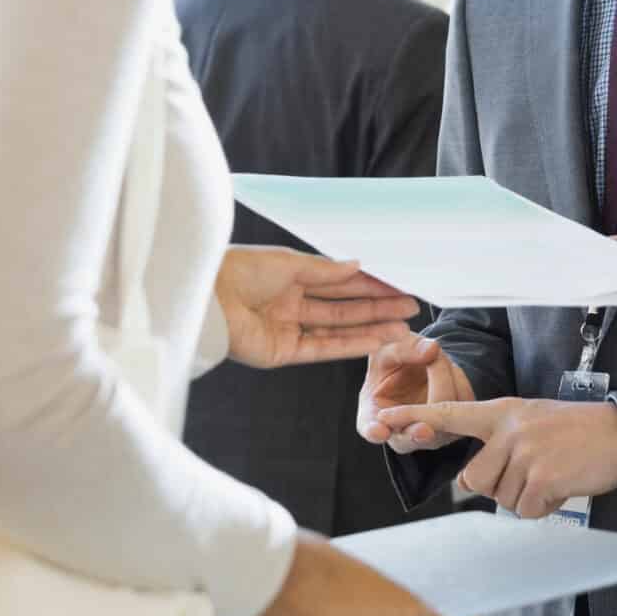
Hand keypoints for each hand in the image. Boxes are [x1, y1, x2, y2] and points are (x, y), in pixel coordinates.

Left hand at [215, 249, 419, 368]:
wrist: (207, 299)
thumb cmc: (238, 271)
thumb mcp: (288, 263)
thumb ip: (325, 269)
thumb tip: (358, 266)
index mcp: (289, 276)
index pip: (337, 281)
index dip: (368, 283)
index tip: (397, 284)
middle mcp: (290, 303)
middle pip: (343, 306)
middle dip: (377, 306)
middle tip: (410, 306)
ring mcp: (288, 329)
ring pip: (338, 329)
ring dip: (372, 328)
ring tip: (403, 327)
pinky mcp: (283, 353)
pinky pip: (324, 348)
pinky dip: (351, 344)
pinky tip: (377, 339)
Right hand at [356, 331, 473, 450]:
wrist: (412, 370)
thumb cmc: (390, 364)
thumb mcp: (386, 351)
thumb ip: (402, 350)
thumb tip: (432, 350)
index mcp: (372, 420)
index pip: (373, 431)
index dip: (376, 432)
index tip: (380, 430)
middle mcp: (401, 436)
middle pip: (418, 428)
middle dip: (427, 410)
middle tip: (432, 365)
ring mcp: (430, 437)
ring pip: (445, 410)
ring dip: (443, 373)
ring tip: (431, 354)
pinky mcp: (455, 427)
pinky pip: (462, 400)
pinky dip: (456, 376)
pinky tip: (443, 367)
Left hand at [375, 397, 616, 519]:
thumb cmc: (576, 432)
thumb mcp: (533, 422)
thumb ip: (500, 442)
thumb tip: (473, 481)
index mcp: (502, 413)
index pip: (452, 414)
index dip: (417, 417)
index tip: (386, 417)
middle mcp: (509, 429)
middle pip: (474, 480)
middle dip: (498, 488)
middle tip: (532, 474)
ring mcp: (525, 452)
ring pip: (501, 498)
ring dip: (525, 498)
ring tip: (552, 474)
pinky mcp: (542, 476)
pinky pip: (526, 509)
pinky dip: (543, 508)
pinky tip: (561, 487)